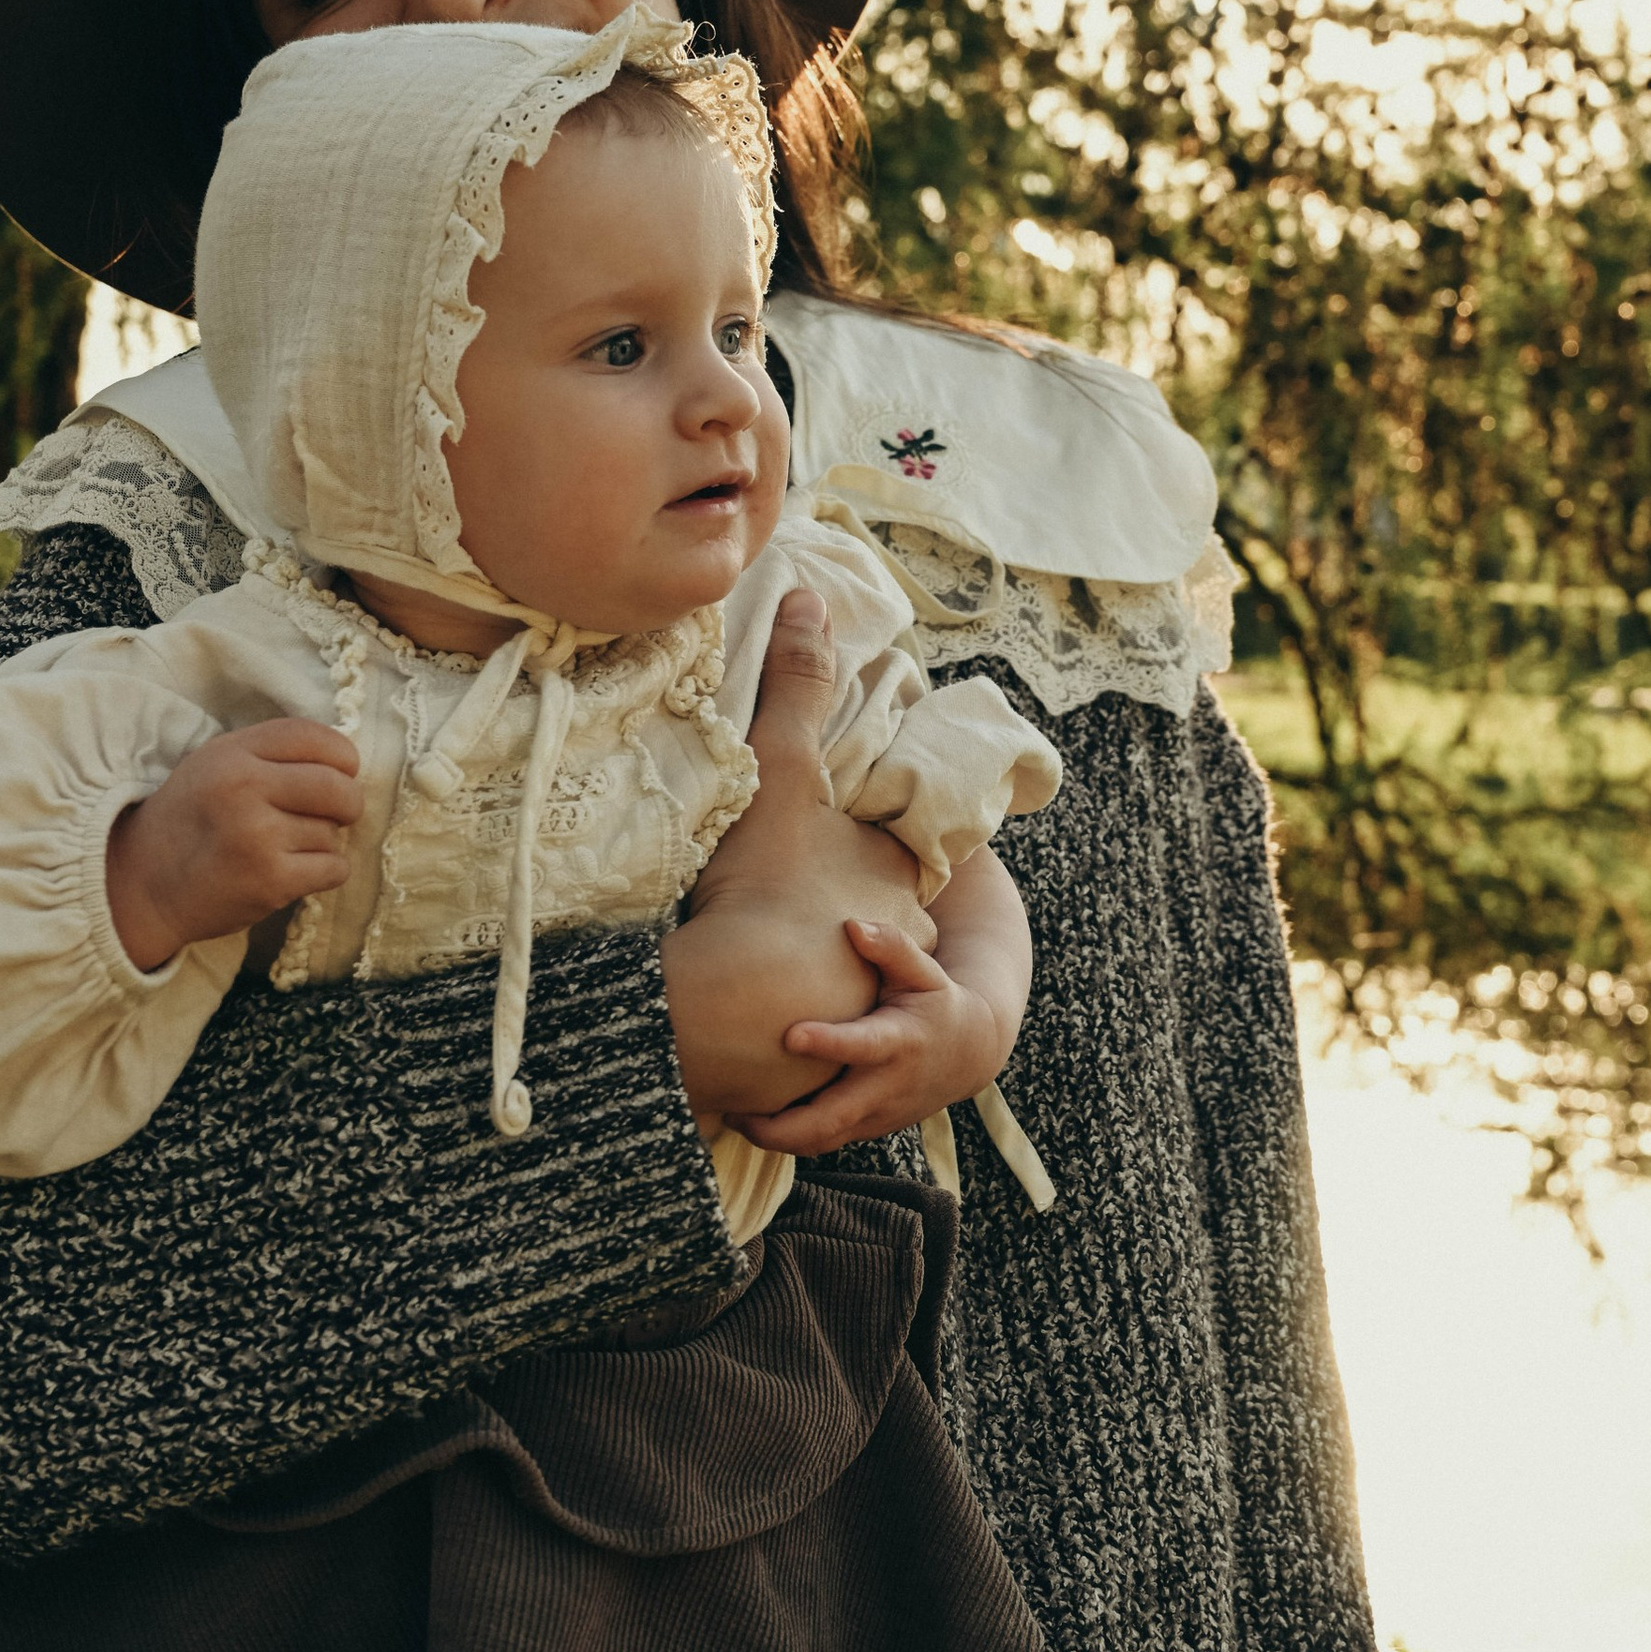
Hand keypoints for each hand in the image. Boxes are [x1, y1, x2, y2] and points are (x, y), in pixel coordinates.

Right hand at [105, 718, 362, 971]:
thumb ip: (270, 754)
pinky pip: (334, 868)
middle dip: (347, 802)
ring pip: (333, 832)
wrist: (143, 885)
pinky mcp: (270, 880)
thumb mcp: (215, 765)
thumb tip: (344, 761)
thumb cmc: (189, 822)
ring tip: (283, 849)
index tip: (344, 772)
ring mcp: (258, 836)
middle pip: (337, 785)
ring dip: (321, 844)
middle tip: (336, 814)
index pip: (311, 735)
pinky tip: (293, 872)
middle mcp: (244, 788)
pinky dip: (324, 873)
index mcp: (232, 753)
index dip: (341, 755)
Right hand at [661, 587, 937, 1126]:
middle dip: (854, 912)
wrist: (741, 1007)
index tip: (853, 835)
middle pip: (887, 919)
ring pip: (856, 981)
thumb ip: (798, 684)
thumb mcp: (785, 769)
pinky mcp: (817, 1056)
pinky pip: (811, 1030)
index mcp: (898, 877)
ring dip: (824, 972)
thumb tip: (809, 596)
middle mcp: (900, 945)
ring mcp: (866, 1007)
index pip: (909, 849)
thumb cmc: (773, 886)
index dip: (883, 839)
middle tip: (801, 897)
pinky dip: (788, 1018)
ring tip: (768, 957)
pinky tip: (750, 1011)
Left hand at [730, 910, 1005, 1158]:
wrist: (967, 1055)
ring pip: (824, 1140)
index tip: (790, 1036)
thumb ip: (893, 947)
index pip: (864, 1046)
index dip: (830, 1044)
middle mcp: (888, 1086)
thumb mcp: (925, 970)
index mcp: (902, 1041)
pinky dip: (789, 1140)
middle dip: (782, 1125)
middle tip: (732, 1109)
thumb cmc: (935, 1001)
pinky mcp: (868, 1128)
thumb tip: (854, 926)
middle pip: (834, 1119)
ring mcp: (877, 1115)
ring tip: (730, 1114)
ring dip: (777, 1138)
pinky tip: (753, 1119)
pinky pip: (825, 1142)